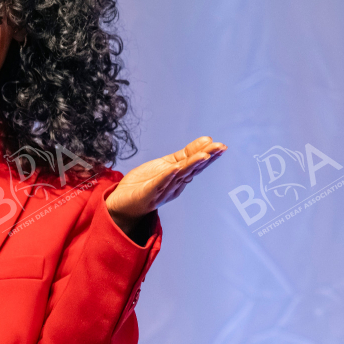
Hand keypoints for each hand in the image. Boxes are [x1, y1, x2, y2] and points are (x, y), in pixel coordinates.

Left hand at [105, 136, 226, 235]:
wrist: (122, 203)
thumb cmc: (144, 184)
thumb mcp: (166, 165)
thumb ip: (185, 155)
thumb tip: (206, 140)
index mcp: (178, 177)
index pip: (196, 164)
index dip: (209, 155)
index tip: (221, 146)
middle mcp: (174, 185)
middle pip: (192, 169)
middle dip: (206, 158)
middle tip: (219, 148)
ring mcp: (162, 191)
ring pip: (179, 176)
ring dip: (191, 165)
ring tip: (203, 155)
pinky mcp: (148, 195)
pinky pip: (159, 184)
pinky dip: (167, 177)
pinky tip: (175, 169)